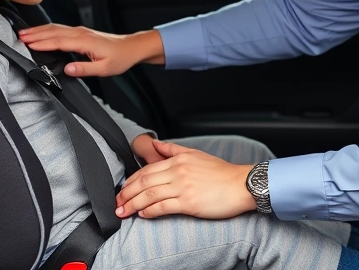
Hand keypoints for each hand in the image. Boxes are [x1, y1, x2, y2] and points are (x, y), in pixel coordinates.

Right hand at [18, 24, 163, 77]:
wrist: (131, 47)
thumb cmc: (120, 58)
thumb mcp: (104, 69)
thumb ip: (85, 68)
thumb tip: (67, 70)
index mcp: (85, 41)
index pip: (59, 41)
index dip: (42, 43)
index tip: (28, 44)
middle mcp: (81, 33)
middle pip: (53, 31)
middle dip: (35, 34)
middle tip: (18, 37)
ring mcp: (80, 31)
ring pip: (55, 28)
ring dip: (39, 30)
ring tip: (23, 33)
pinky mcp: (81, 32)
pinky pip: (60, 29)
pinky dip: (47, 30)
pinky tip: (40, 32)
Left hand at [115, 139, 255, 219]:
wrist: (242, 184)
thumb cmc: (222, 173)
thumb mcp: (196, 154)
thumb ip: (173, 150)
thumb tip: (156, 144)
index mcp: (179, 159)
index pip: (147, 169)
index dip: (131, 181)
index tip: (123, 189)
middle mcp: (178, 171)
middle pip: (144, 181)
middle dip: (126, 193)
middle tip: (116, 202)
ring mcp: (183, 186)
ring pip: (149, 194)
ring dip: (132, 204)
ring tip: (123, 211)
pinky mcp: (189, 202)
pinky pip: (163, 206)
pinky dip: (149, 211)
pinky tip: (142, 214)